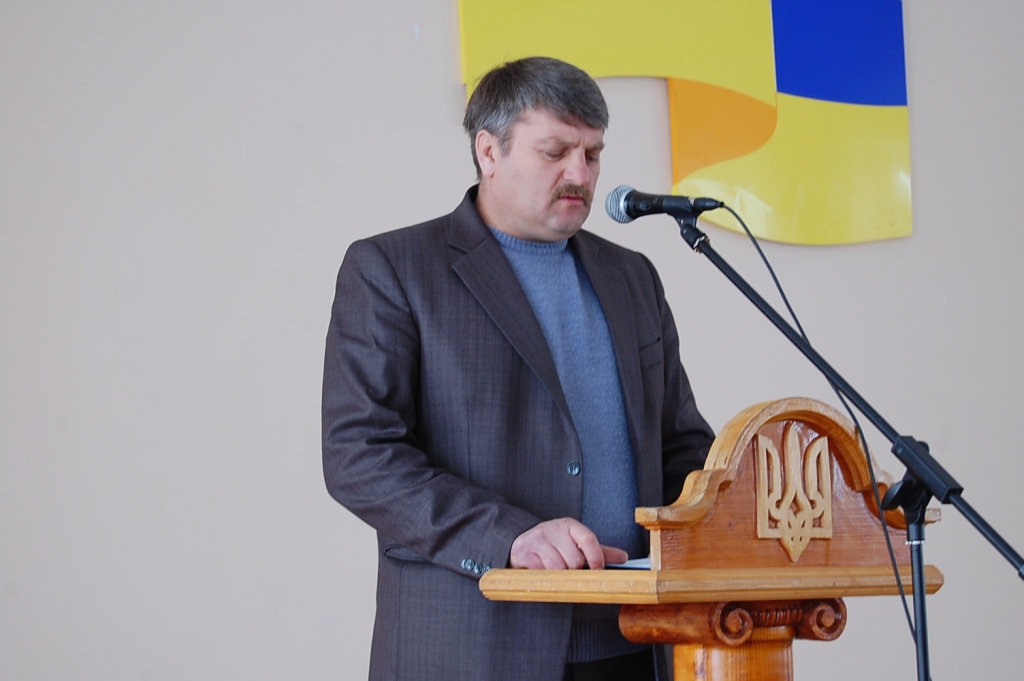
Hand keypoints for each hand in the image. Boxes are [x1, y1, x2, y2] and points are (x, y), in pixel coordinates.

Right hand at [509, 518, 628, 569]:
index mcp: (569, 525)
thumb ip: (599, 551)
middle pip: (574, 560)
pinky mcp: (524, 552)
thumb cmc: (553, 544)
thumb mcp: (575, 543)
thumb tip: (624, 558)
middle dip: (574, 571)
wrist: (521, 542)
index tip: (599, 570)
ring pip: (558, 568)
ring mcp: (538, 539)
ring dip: (559, 576)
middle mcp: (553, 529)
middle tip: (569, 570)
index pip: (588, 539)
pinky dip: (544, 577)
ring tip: (556, 571)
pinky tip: (542, 572)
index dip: (597, 557)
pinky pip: (541, 572)